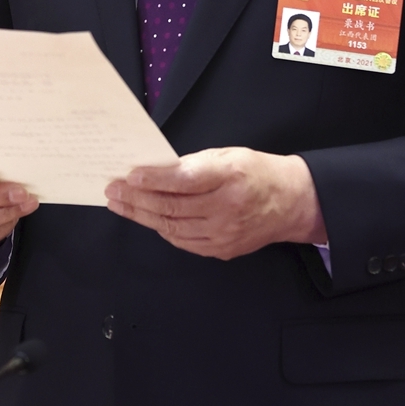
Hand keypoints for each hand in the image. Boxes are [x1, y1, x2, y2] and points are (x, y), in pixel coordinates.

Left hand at [104, 147, 325, 259]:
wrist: (291, 203)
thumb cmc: (257, 172)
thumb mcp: (229, 155)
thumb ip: (195, 163)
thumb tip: (157, 170)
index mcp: (230, 176)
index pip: (184, 180)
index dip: (154, 179)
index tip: (130, 175)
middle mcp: (226, 208)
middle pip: (172, 207)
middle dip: (136, 198)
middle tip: (113, 190)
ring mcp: (224, 233)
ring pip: (172, 227)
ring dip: (141, 216)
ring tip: (121, 204)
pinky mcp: (221, 250)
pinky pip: (183, 241)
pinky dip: (162, 229)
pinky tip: (147, 218)